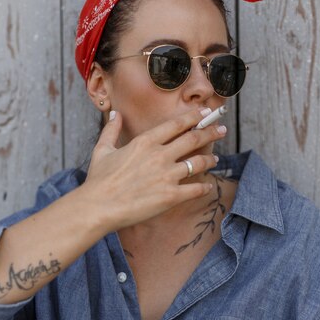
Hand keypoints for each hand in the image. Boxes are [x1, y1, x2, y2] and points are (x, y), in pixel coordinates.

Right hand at [83, 108, 225, 230]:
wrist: (98, 206)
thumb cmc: (98, 180)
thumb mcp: (102, 150)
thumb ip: (111, 130)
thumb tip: (116, 114)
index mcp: (145, 142)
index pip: (176, 125)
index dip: (193, 117)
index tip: (204, 113)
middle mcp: (159, 155)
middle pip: (193, 139)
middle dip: (210, 132)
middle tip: (221, 129)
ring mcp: (167, 175)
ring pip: (198, 162)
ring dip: (209, 159)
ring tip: (215, 158)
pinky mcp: (171, 196)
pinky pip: (195, 189)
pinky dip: (204, 187)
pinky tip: (207, 186)